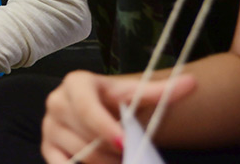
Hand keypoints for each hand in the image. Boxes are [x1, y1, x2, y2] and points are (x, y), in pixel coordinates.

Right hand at [41, 70, 196, 163]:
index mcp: (75, 83)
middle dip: (112, 151)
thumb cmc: (119, 102)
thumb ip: (162, 92)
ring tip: (121, 159)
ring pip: (80, 154)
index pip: (87, 108)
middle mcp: (57, 102)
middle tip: (130, 152)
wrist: (103, 108)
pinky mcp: (47, 147)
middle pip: (86, 136)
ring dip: (105, 163)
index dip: (105, 127)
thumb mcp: (136, 95)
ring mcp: (49, 126)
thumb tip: (192, 83)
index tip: (125, 143)